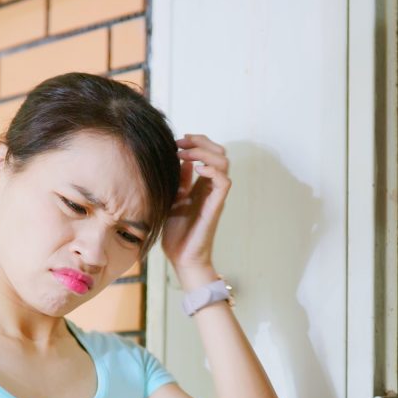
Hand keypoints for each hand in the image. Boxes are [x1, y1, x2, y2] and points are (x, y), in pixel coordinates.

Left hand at [162, 134, 231, 278]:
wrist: (181, 257)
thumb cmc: (176, 232)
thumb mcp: (173, 199)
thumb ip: (180, 180)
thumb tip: (180, 160)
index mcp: (201, 184)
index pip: (209, 152)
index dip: (196, 141)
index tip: (177, 141)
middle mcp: (211, 187)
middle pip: (220, 152)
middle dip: (200, 141)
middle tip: (180, 144)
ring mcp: (215, 196)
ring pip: (224, 163)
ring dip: (204, 152)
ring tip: (186, 155)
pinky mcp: (216, 206)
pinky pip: (224, 182)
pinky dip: (212, 170)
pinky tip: (197, 169)